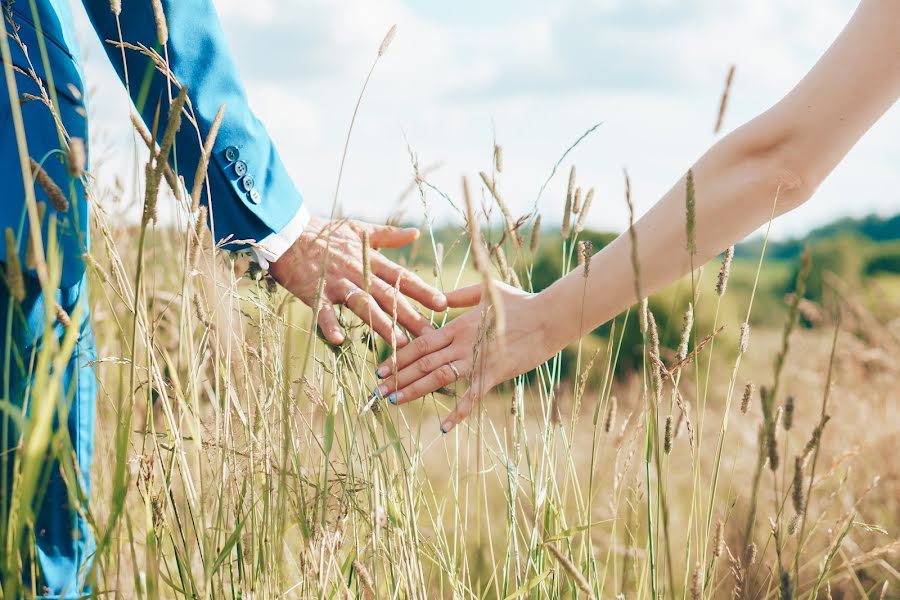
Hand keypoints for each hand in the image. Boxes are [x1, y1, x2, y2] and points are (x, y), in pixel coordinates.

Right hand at [269, 216, 447, 346]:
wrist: (289, 232)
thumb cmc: (324, 232)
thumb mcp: (360, 229)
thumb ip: (389, 235)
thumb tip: (416, 233)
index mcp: (370, 259)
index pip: (402, 277)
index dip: (423, 291)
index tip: (443, 304)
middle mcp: (357, 273)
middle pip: (389, 296)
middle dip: (411, 315)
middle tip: (431, 334)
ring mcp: (336, 283)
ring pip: (363, 305)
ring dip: (381, 324)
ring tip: (399, 343)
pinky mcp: (314, 292)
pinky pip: (323, 311)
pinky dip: (330, 324)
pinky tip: (339, 339)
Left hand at [372, 281, 560, 432]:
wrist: (548, 316)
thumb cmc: (519, 302)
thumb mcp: (486, 291)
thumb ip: (459, 297)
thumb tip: (438, 299)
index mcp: (459, 325)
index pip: (421, 342)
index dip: (399, 356)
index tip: (381, 368)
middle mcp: (462, 343)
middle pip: (423, 362)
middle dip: (398, 377)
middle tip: (377, 390)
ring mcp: (477, 360)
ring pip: (438, 377)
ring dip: (415, 390)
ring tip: (395, 401)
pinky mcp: (494, 374)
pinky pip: (472, 396)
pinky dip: (458, 412)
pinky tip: (444, 427)